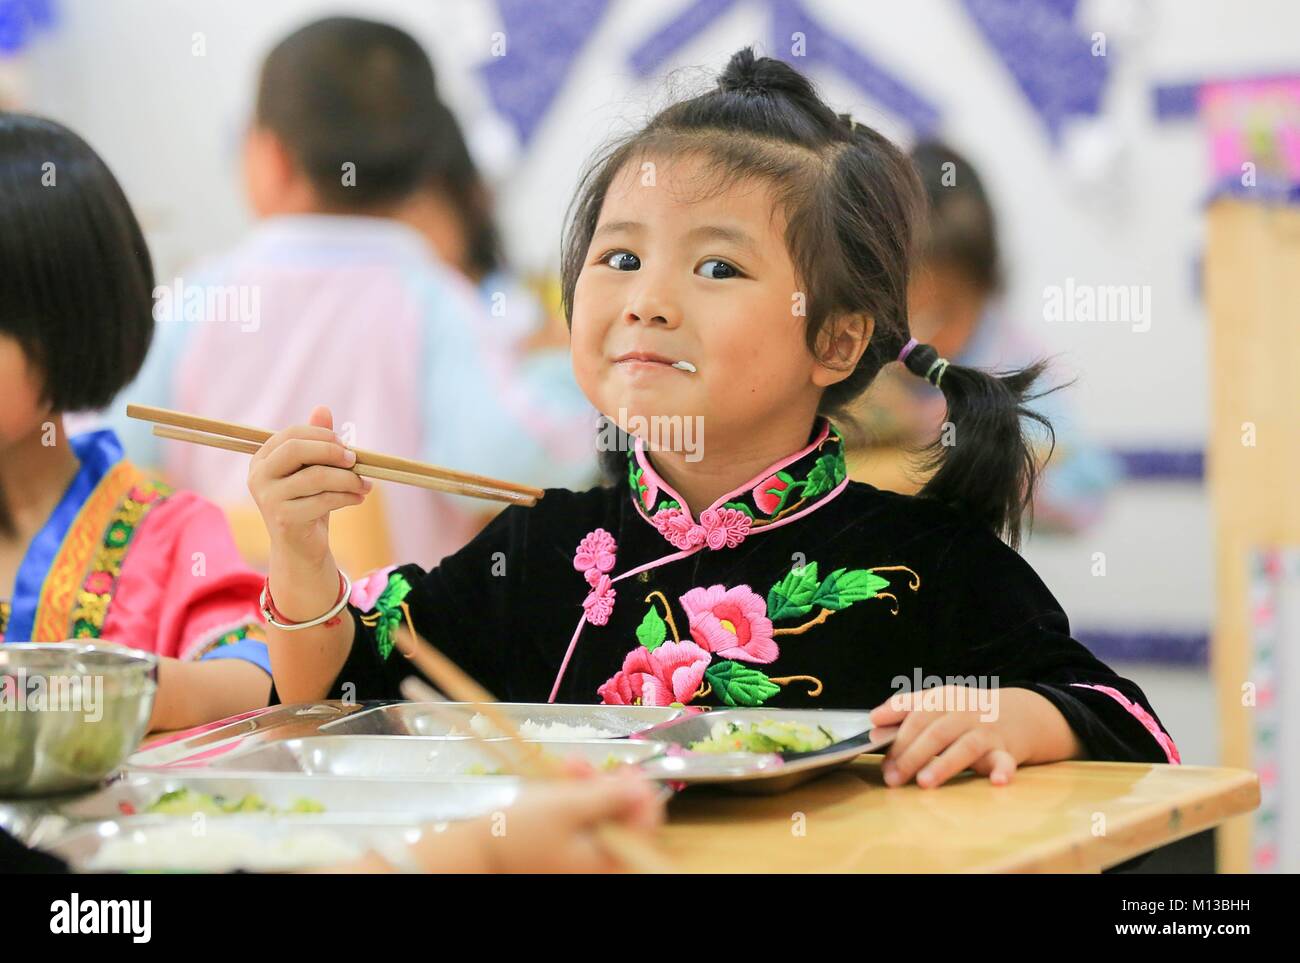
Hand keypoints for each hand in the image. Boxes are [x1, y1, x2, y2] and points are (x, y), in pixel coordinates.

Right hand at [246, 405, 370, 570]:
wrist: (301, 547)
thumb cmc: (308, 502)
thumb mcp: (313, 470)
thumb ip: (316, 441)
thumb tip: (322, 409)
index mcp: (262, 459)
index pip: (291, 434)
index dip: (322, 435)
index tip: (346, 445)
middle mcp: (258, 476)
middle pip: (296, 449)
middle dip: (332, 451)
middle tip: (356, 460)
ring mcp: (268, 498)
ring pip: (315, 476)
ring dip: (348, 478)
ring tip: (365, 484)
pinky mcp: (283, 519)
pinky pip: (323, 500)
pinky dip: (347, 497)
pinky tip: (359, 498)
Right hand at [433, 771, 664, 873]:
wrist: (477, 853)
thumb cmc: (521, 831)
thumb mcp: (568, 806)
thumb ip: (611, 796)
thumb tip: (643, 788)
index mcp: (610, 862)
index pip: (645, 828)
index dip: (642, 794)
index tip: (629, 769)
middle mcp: (600, 864)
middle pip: (622, 818)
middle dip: (607, 784)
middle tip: (589, 764)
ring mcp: (582, 858)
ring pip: (600, 815)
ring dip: (588, 785)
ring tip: (569, 764)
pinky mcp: (565, 851)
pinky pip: (581, 821)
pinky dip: (574, 798)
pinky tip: (562, 778)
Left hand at [868, 685, 1047, 788]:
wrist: (1019, 713)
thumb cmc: (966, 711)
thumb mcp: (936, 701)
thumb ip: (904, 707)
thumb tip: (874, 718)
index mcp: (945, 699)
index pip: (917, 718)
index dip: (899, 740)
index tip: (884, 762)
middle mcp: (965, 712)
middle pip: (936, 733)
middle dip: (912, 756)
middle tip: (893, 778)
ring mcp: (986, 731)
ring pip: (965, 747)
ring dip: (944, 765)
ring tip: (924, 782)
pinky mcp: (1007, 751)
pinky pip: (1006, 760)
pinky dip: (1003, 770)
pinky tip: (997, 781)